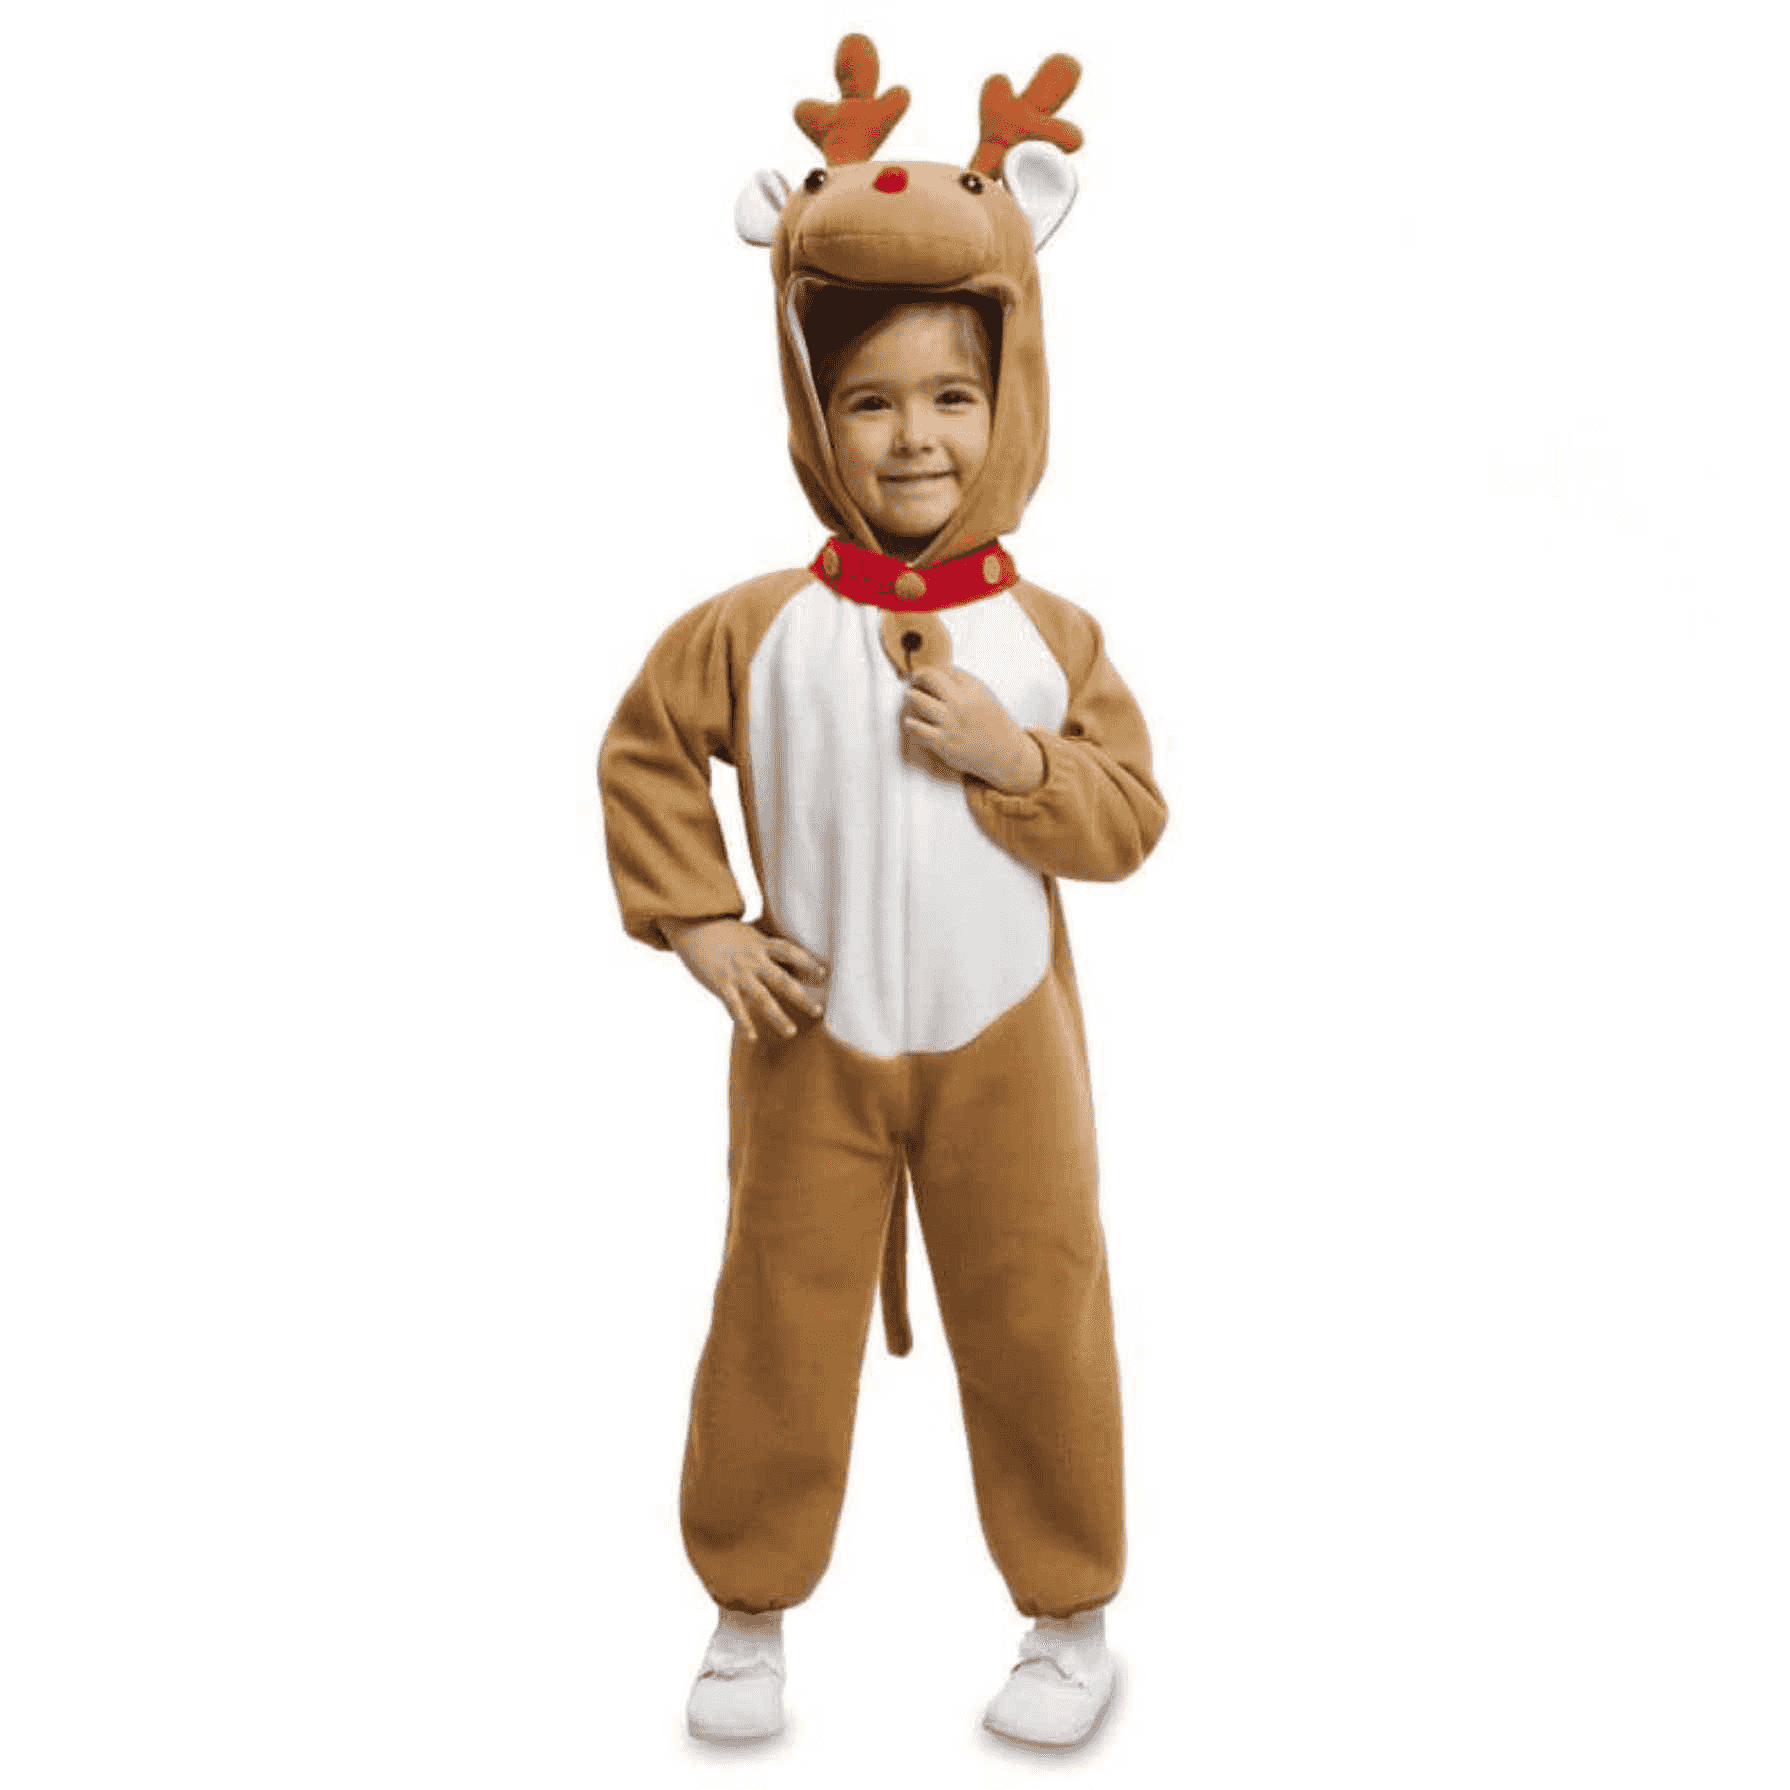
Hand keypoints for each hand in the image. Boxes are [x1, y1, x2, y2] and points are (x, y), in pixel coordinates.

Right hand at [660, 918, 828, 1041]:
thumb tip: (783, 949)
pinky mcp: (721, 985)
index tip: (823, 972)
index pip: (789, 952)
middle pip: (782, 979)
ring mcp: (738, 973)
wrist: (691, 926)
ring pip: (762, 998)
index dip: (806, 961)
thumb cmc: (721, 930)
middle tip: (817, 1011)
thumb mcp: (747, 932)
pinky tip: (752, 1037)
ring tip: (790, 1032)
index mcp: (761, 944)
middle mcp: (753, 960)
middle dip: (800, 996)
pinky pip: (735, 1007)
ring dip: (777, 1016)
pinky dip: (744, 1023)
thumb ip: (764, 943)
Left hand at [900, 666, 1044, 792]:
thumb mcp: (985, 696)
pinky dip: (911, 723)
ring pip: (919, 700)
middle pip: (930, 678)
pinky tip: (909, 721)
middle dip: (918, 676)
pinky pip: (918, 729)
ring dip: (910, 695)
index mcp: (973, 689)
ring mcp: (950, 722)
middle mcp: (960, 703)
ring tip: (908, 694)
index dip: (934, 669)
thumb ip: (965, 683)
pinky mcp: (943, 741)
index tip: (929, 674)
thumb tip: (941, 671)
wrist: (1004, 752)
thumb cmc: (994, 723)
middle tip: (915, 679)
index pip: (946, 669)